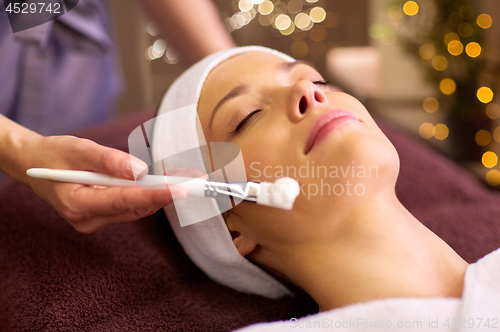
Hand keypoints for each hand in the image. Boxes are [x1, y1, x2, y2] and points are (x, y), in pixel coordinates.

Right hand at [22, 135, 204, 233]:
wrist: (36, 166)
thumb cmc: (54, 155)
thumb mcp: (78, 150)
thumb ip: (109, 160)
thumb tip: (141, 170)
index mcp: (77, 204)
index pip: (123, 200)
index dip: (154, 194)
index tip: (180, 189)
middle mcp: (88, 219)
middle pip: (136, 206)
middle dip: (167, 192)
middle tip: (196, 180)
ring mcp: (96, 221)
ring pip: (137, 208)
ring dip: (162, 192)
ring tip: (188, 178)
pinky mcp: (104, 216)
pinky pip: (132, 206)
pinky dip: (150, 193)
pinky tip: (167, 182)